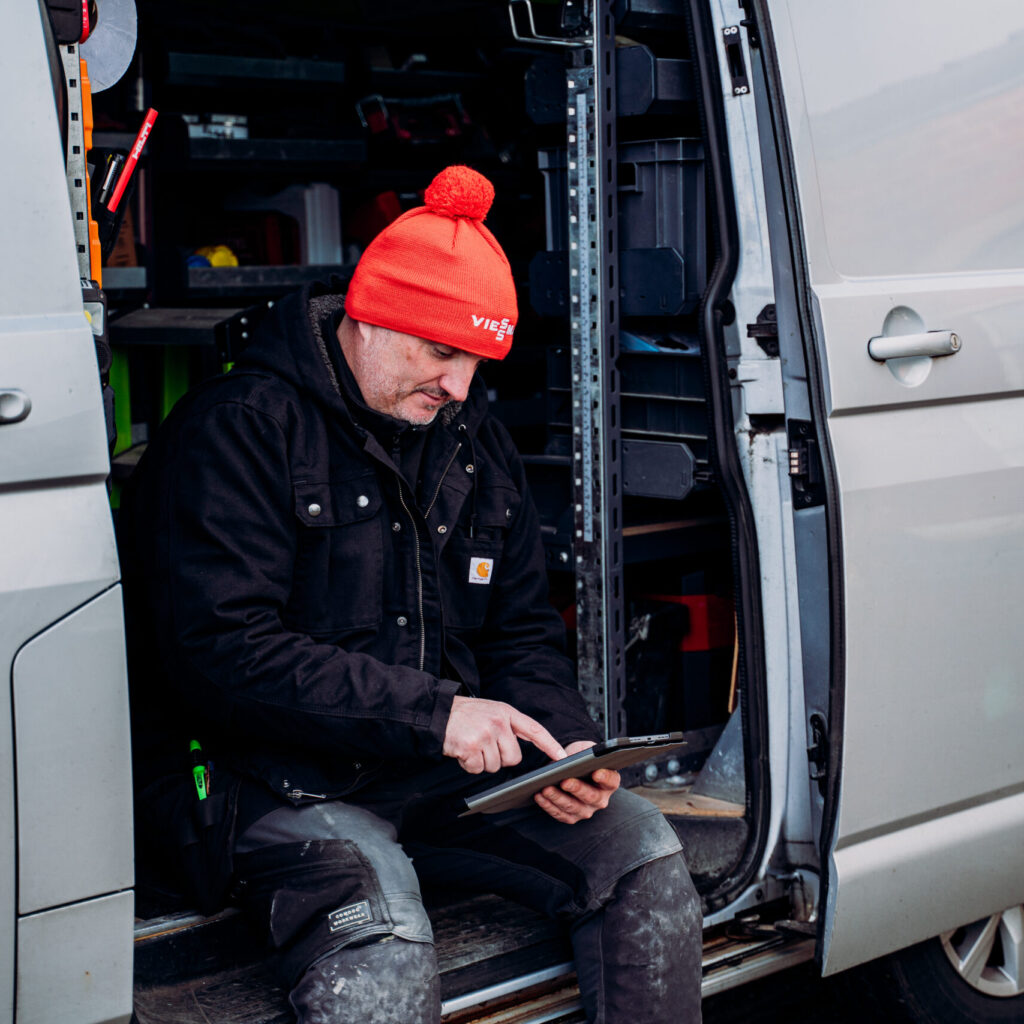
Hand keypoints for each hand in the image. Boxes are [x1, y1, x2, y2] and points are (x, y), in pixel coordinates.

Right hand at [443, 696, 566, 773]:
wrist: (437, 712)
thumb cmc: (465, 715)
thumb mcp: (492, 711)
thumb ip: (508, 727)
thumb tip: (519, 751)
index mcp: (506, 713)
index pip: (535, 730)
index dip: (550, 745)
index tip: (563, 758)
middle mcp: (498, 722)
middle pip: (513, 758)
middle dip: (499, 758)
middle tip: (484, 745)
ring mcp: (485, 734)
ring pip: (495, 766)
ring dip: (482, 761)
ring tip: (471, 745)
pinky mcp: (471, 746)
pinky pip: (477, 769)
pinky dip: (469, 765)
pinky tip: (463, 751)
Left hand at [534, 740, 619, 823]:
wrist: (570, 768)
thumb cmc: (580, 758)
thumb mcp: (585, 749)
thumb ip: (586, 751)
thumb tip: (577, 757)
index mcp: (609, 782)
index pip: (612, 781)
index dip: (605, 777)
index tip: (596, 772)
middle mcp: (600, 799)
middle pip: (591, 797)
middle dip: (577, 789)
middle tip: (565, 781)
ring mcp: (586, 810)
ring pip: (573, 807)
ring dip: (558, 798)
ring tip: (546, 788)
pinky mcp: (571, 817)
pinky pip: (560, 814)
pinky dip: (548, 805)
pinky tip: (539, 796)